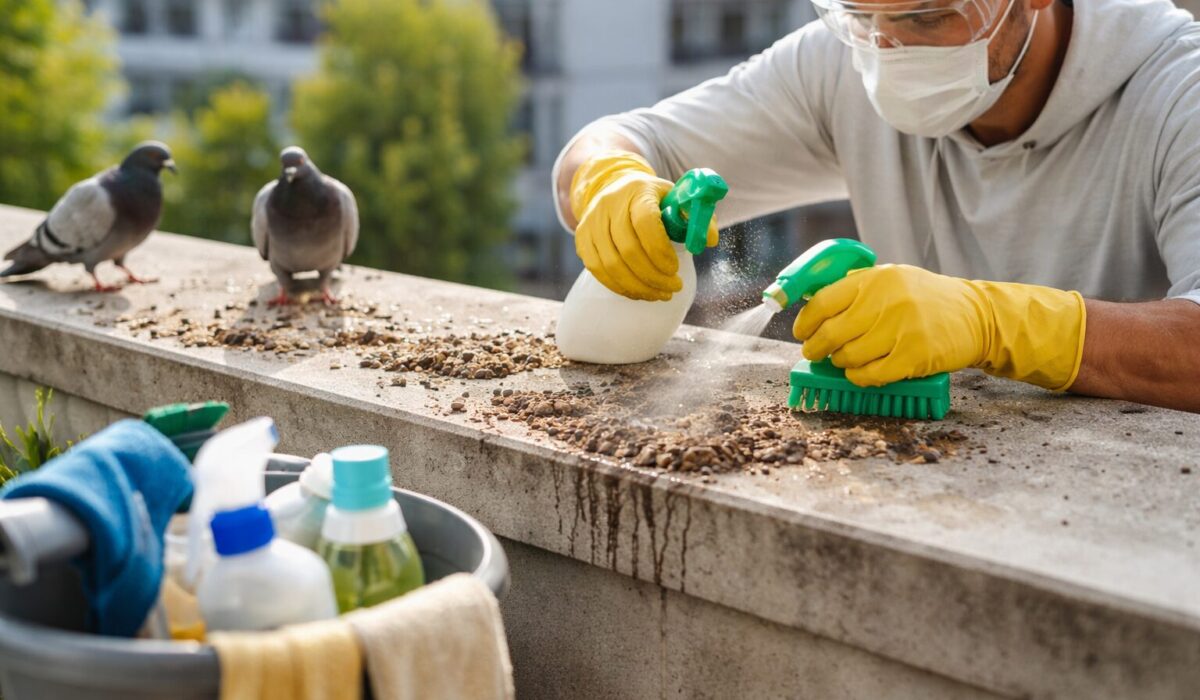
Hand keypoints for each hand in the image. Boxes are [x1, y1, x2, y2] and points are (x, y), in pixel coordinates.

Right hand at [570, 151, 717, 300]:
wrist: (615, 187)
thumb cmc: (653, 198)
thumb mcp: (677, 198)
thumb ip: (697, 217)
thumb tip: (710, 240)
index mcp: (638, 190)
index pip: (646, 223)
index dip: (661, 251)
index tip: (676, 269)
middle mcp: (610, 204)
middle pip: (628, 249)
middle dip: (653, 276)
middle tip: (674, 289)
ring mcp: (592, 222)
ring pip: (611, 264)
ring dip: (638, 286)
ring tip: (660, 294)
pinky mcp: (582, 239)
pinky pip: (598, 270)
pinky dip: (619, 286)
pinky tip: (639, 292)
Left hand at [793, 264, 1086, 390]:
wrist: (977, 315)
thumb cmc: (925, 299)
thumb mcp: (891, 279)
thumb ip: (856, 288)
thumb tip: (812, 305)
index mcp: (875, 279)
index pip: (823, 302)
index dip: (806, 322)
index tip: (801, 332)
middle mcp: (885, 302)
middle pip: (831, 334)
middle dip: (816, 348)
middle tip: (815, 353)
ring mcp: (900, 329)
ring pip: (848, 357)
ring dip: (840, 363)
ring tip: (844, 360)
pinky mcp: (913, 356)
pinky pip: (870, 375)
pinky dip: (859, 377)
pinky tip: (860, 373)